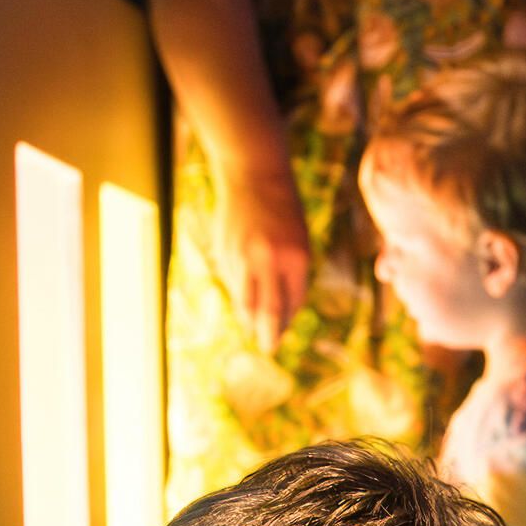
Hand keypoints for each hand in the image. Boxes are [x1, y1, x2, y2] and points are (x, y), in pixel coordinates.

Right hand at [207, 159, 309, 347]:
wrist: (253, 175)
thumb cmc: (283, 209)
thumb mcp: (299, 240)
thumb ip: (292, 273)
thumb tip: (282, 311)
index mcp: (296, 258)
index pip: (292, 302)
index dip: (288, 319)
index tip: (283, 332)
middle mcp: (269, 261)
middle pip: (267, 311)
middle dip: (268, 334)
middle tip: (268, 350)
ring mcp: (244, 258)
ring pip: (245, 301)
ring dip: (249, 319)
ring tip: (253, 330)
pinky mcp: (225, 253)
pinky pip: (232, 283)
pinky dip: (238, 294)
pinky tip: (241, 299)